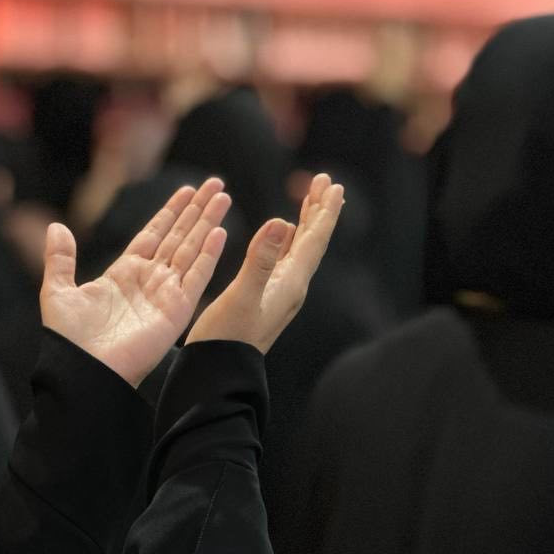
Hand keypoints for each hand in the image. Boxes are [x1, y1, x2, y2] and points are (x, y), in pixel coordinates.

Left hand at [41, 179, 230, 386]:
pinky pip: (197, 276)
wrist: (83, 371)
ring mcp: (166, 294)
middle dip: (197, 210)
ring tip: (222, 196)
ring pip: (191, 249)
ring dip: (208, 223)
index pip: (154, 234)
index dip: (171, 212)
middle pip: (179, 236)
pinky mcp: (177, 310)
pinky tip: (219, 232)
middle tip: (215, 183)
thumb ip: (60, 258)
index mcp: (124, 274)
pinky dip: (209, 254)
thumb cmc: (69, 340)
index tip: (187, 191)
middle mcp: (149, 281)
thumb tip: (56, 227)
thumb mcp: (57, 291)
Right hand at [187, 173, 343, 353]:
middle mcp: (291, 286)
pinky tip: (285, 233)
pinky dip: (288, 239)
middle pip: (312, 241)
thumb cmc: (227, 337)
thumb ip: (261, 259)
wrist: (220, 371)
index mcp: (291, 284)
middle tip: (326, 182)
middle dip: (318, 210)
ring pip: (299, 249)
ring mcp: (280, 292)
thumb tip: (279, 221)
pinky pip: (285, 259)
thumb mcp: (242, 295)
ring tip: (311, 200)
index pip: (314, 240)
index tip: (334, 185)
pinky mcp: (266, 296)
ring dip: (306, 222)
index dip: (324, 212)